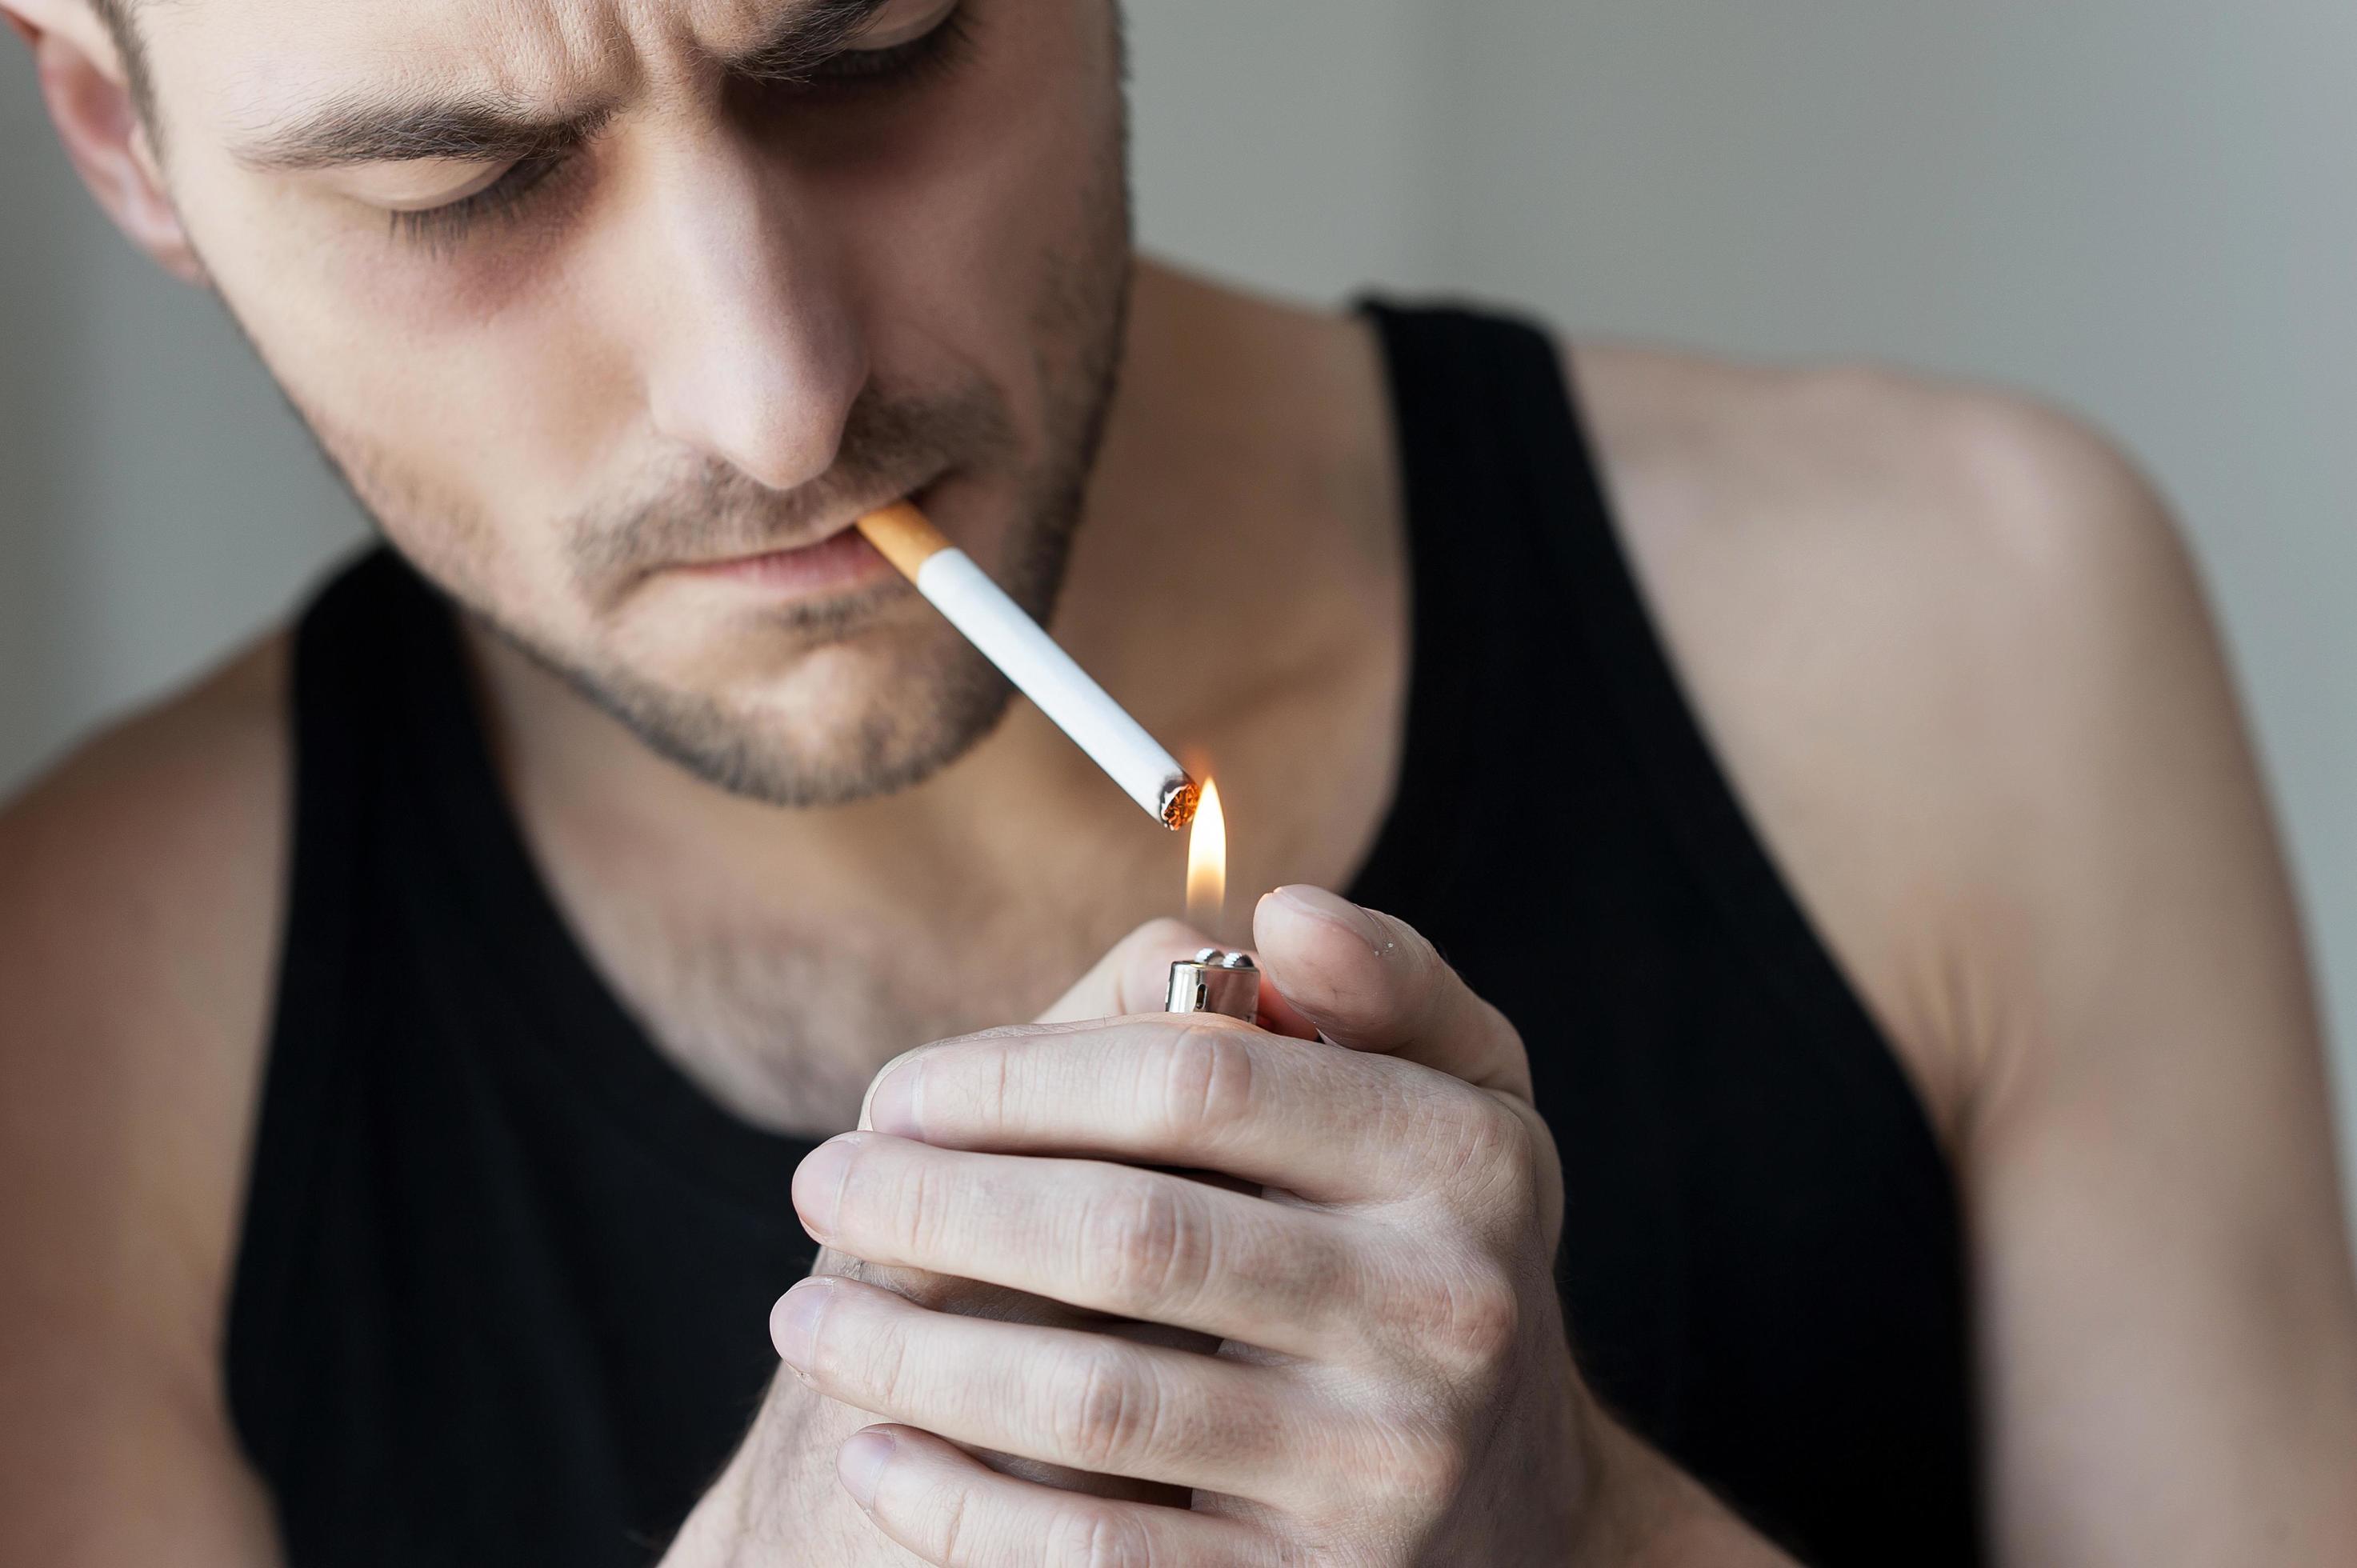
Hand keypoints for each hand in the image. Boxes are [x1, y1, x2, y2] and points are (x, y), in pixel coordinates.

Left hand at [772, 886, 1594, 1565]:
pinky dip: (962, 1507)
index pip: (1200, 1079)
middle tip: (817, 1186)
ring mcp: (1384, 1472)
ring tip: (805, 1318)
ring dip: (912, 1352)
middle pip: (1130, 1234)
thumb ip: (1383, 988)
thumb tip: (1282, 911)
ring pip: (1097, 1401)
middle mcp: (1449, 1313)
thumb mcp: (1453, 1105)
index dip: (1018, 1077)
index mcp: (1466, 1159)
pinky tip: (876, 1452)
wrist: (1506, 1512)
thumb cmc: (1429, 1256)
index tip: (898, 1091)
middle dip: (937, 1203)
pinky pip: (1101, 1559)